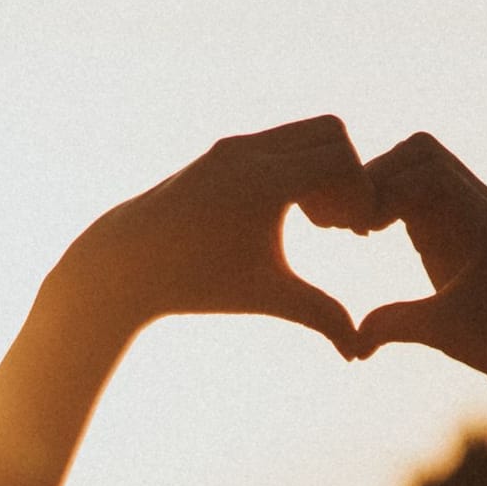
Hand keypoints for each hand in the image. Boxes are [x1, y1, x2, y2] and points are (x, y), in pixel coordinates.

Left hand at [41, 115, 375, 356]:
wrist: (125, 264)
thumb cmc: (196, 283)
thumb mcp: (264, 297)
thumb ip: (319, 315)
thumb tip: (358, 354)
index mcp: (263, 182)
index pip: (342, 160)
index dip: (361, 194)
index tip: (355, 234)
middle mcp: (248, 152)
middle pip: (331, 131)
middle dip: (348, 174)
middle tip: (339, 223)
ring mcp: (232, 147)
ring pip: (304, 133)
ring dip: (322, 169)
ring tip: (316, 221)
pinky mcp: (221, 152)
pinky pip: (279, 142)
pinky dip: (296, 166)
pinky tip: (288, 213)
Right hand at [351, 133, 486, 375]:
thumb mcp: (439, 333)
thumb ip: (394, 326)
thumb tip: (352, 343)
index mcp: (486, 225)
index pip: (431, 171)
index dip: (387, 189)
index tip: (362, 228)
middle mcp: (485, 206)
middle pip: (424, 152)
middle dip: (381, 176)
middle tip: (355, 220)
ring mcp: (474, 208)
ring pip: (421, 162)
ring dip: (385, 183)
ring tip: (362, 225)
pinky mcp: (460, 218)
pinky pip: (421, 185)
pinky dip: (393, 197)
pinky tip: (373, 230)